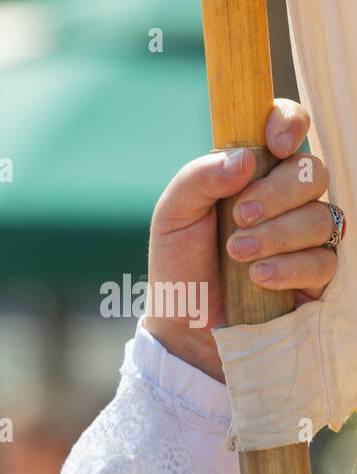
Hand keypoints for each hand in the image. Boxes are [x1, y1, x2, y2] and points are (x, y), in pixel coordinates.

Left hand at [143, 99, 337, 381]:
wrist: (182, 326)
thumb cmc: (179, 265)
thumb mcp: (173, 217)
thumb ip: (199, 178)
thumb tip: (246, 158)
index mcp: (252, 173)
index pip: (287, 127)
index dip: (289, 123)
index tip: (275, 143)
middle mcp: (285, 198)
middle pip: (311, 171)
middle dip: (277, 192)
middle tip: (239, 216)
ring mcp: (304, 235)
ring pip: (321, 215)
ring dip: (277, 234)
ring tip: (236, 254)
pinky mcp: (316, 274)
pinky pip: (324, 259)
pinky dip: (290, 266)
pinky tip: (258, 277)